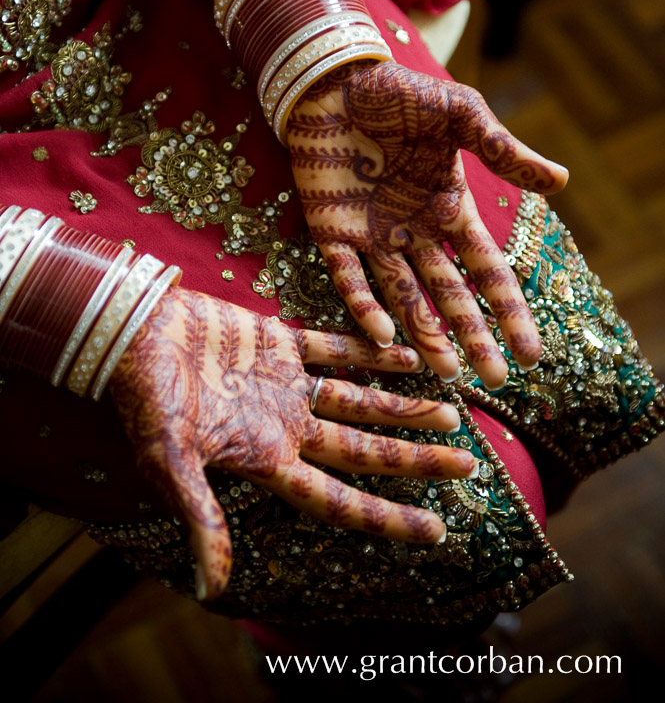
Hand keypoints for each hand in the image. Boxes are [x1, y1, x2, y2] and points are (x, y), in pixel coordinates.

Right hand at [109, 285, 473, 599]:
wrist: (132, 331)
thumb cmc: (145, 399)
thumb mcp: (170, 462)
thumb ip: (200, 518)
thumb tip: (212, 589)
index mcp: (265, 458)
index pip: (337, 499)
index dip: (386, 517)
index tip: (437, 530)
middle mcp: (285, 425)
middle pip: (363, 449)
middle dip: (414, 458)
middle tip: (468, 463)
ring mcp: (285, 383)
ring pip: (359, 400)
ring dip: (403, 405)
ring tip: (454, 411)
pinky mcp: (279, 341)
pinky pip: (336, 349)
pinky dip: (370, 352)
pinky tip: (408, 355)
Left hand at [287, 61, 567, 388]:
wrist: (334, 80)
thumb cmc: (401, 92)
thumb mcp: (461, 114)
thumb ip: (502, 148)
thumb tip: (562, 180)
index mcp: (449, 209)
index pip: (486, 270)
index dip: (508, 309)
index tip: (529, 353)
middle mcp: (415, 231)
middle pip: (450, 295)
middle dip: (473, 336)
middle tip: (493, 379)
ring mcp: (373, 236)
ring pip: (404, 296)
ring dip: (425, 333)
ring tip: (447, 372)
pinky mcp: (332, 232)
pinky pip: (349, 276)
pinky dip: (365, 304)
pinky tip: (384, 334)